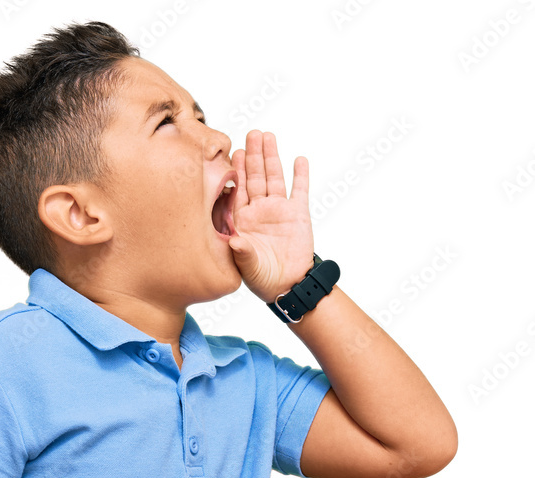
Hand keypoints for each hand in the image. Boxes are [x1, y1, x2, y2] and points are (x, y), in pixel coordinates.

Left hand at [228, 130, 314, 302]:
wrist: (288, 285)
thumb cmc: (262, 279)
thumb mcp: (248, 267)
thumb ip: (242, 252)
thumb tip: (235, 242)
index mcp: (242, 220)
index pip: (238, 189)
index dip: (238, 170)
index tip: (235, 152)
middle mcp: (259, 210)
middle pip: (256, 177)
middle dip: (254, 156)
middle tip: (252, 134)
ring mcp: (279, 210)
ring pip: (275, 178)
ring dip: (272, 158)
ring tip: (268, 136)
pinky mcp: (298, 214)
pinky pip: (299, 190)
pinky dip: (300, 175)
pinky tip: (299, 159)